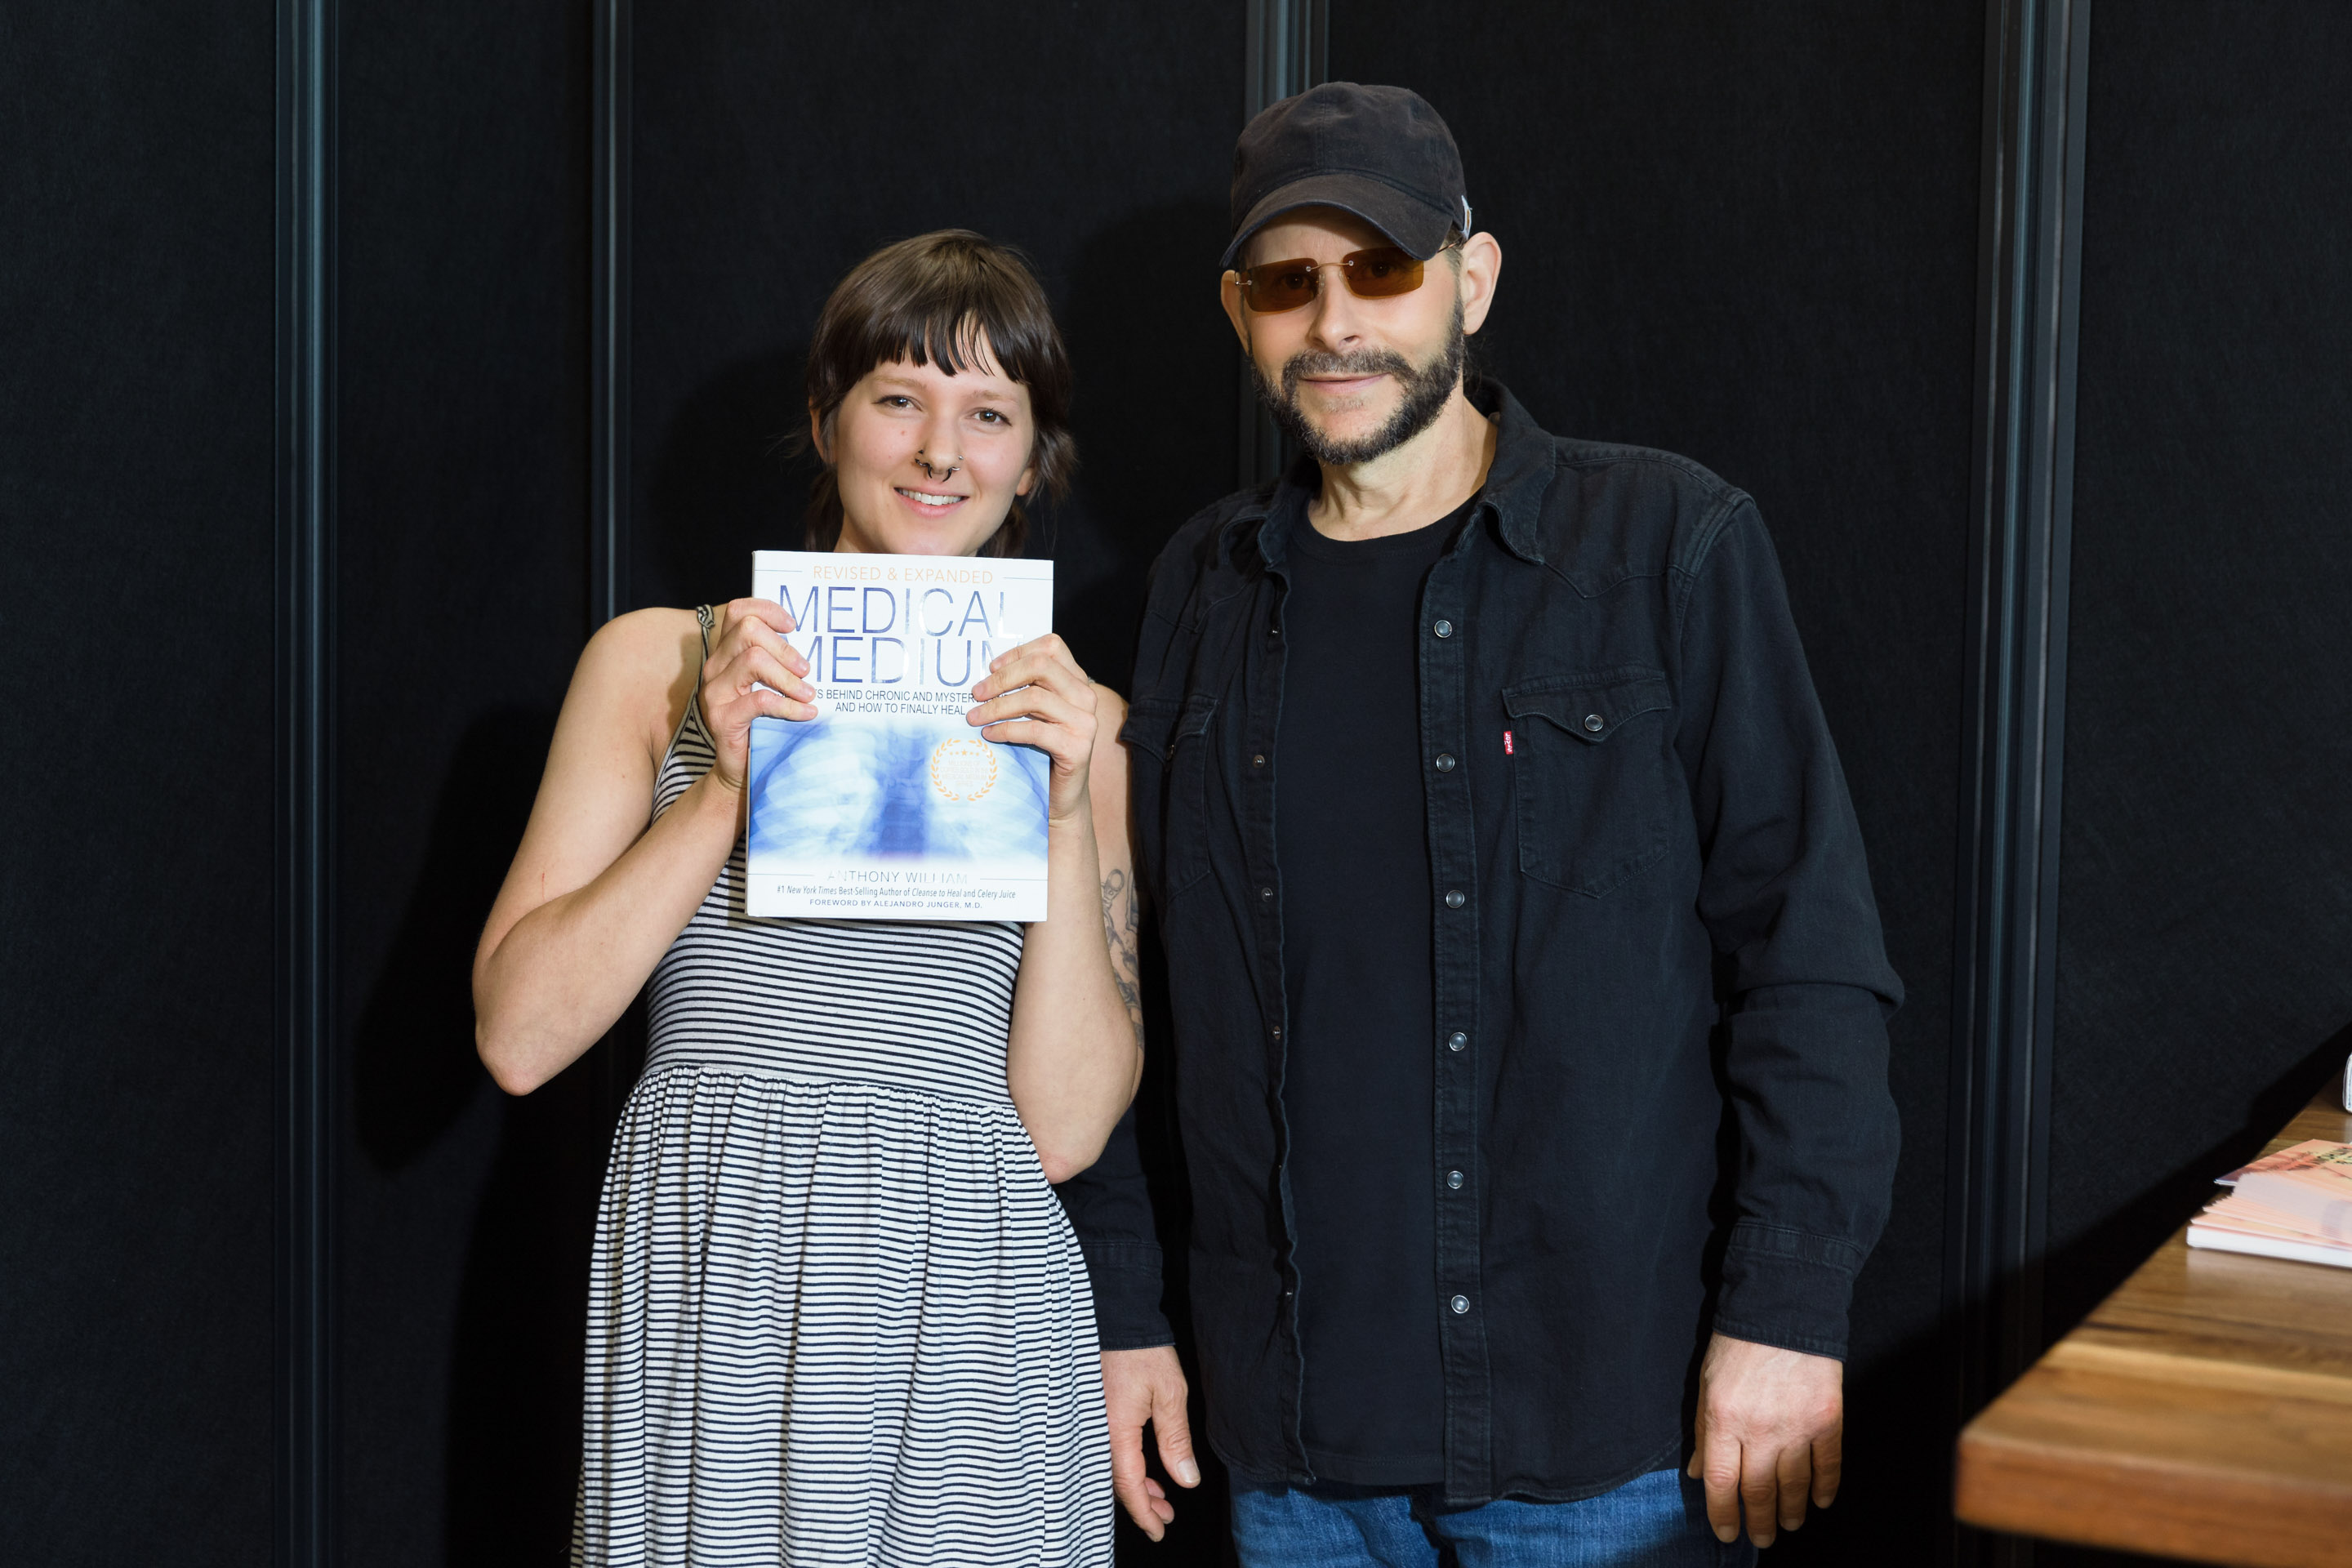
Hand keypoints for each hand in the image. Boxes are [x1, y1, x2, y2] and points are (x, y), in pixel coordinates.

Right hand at [698, 597, 814, 791]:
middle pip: (748, 630)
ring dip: (789, 677)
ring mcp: (715, 692)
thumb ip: (780, 662)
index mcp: (726, 653)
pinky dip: (788, 705)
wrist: (740, 768)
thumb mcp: (769, 685)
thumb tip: (819, 644)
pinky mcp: (722, 718)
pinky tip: (806, 713)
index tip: (794, 625)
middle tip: (806, 670)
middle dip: (785, 647)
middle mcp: (715, 667)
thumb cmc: (762, 722)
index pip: (738, 611)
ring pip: (753, 659)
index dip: (767, 610)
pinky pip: (759, 700)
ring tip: (809, 693)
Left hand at [966, 634, 1098, 822]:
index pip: (1052, 647)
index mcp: (1076, 681)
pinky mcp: (1078, 747)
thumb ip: (1022, 691)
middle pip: (1041, 666)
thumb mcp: (1033, 714)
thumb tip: (983, 678)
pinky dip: (1006, 730)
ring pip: (1034, 697)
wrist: (1061, 796)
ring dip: (997, 706)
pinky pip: (1034, 730)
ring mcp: (1085, 722)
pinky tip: (989, 734)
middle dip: (1002, 678)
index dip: (1018, 652)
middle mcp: (1085, 697)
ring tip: (974, 717)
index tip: (991, 668)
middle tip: (975, 693)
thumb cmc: (1040, 751)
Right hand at [1101, 1345, 1198, 1539]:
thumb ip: (1176, 1440)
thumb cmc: (1143, 1352)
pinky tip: (1143, 1468)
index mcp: (1115, 1431)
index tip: (1159, 1531)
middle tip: (1166, 1517)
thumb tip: (1186, 1479)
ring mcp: (1092, 1423)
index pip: (1129, 1485)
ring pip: (1111, 1468)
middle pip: (1116, 1482)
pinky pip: (1107, 1451)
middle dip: (1142, 1504)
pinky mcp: (1093, 1414)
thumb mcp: (1171, 1394)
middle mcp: (1097, 1432)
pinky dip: (1125, 1466)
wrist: (1118, 1317)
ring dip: (1135, 1485)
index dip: (1145, 1513)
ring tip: (1160, 1496)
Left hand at [1685, 1331, 1842, 1547]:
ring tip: (1787, 1524)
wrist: (1784, 1309)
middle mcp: (1760, 1430)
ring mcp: (1797, 1427)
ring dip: (1790, 1511)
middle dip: (1759, 1522)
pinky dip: (1824, 1488)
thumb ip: (1705, 1432)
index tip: (1726, 1533)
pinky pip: (1828, 1465)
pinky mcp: (1827, 1420)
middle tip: (1761, 1538)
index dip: (1722, 1514)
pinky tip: (1819, 1501)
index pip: (1721, 1483)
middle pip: (1758, 1491)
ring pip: (1794, 1486)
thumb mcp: (1707, 1384)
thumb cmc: (1738, 1345)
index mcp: (1724, 1420)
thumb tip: (1699, 1473)